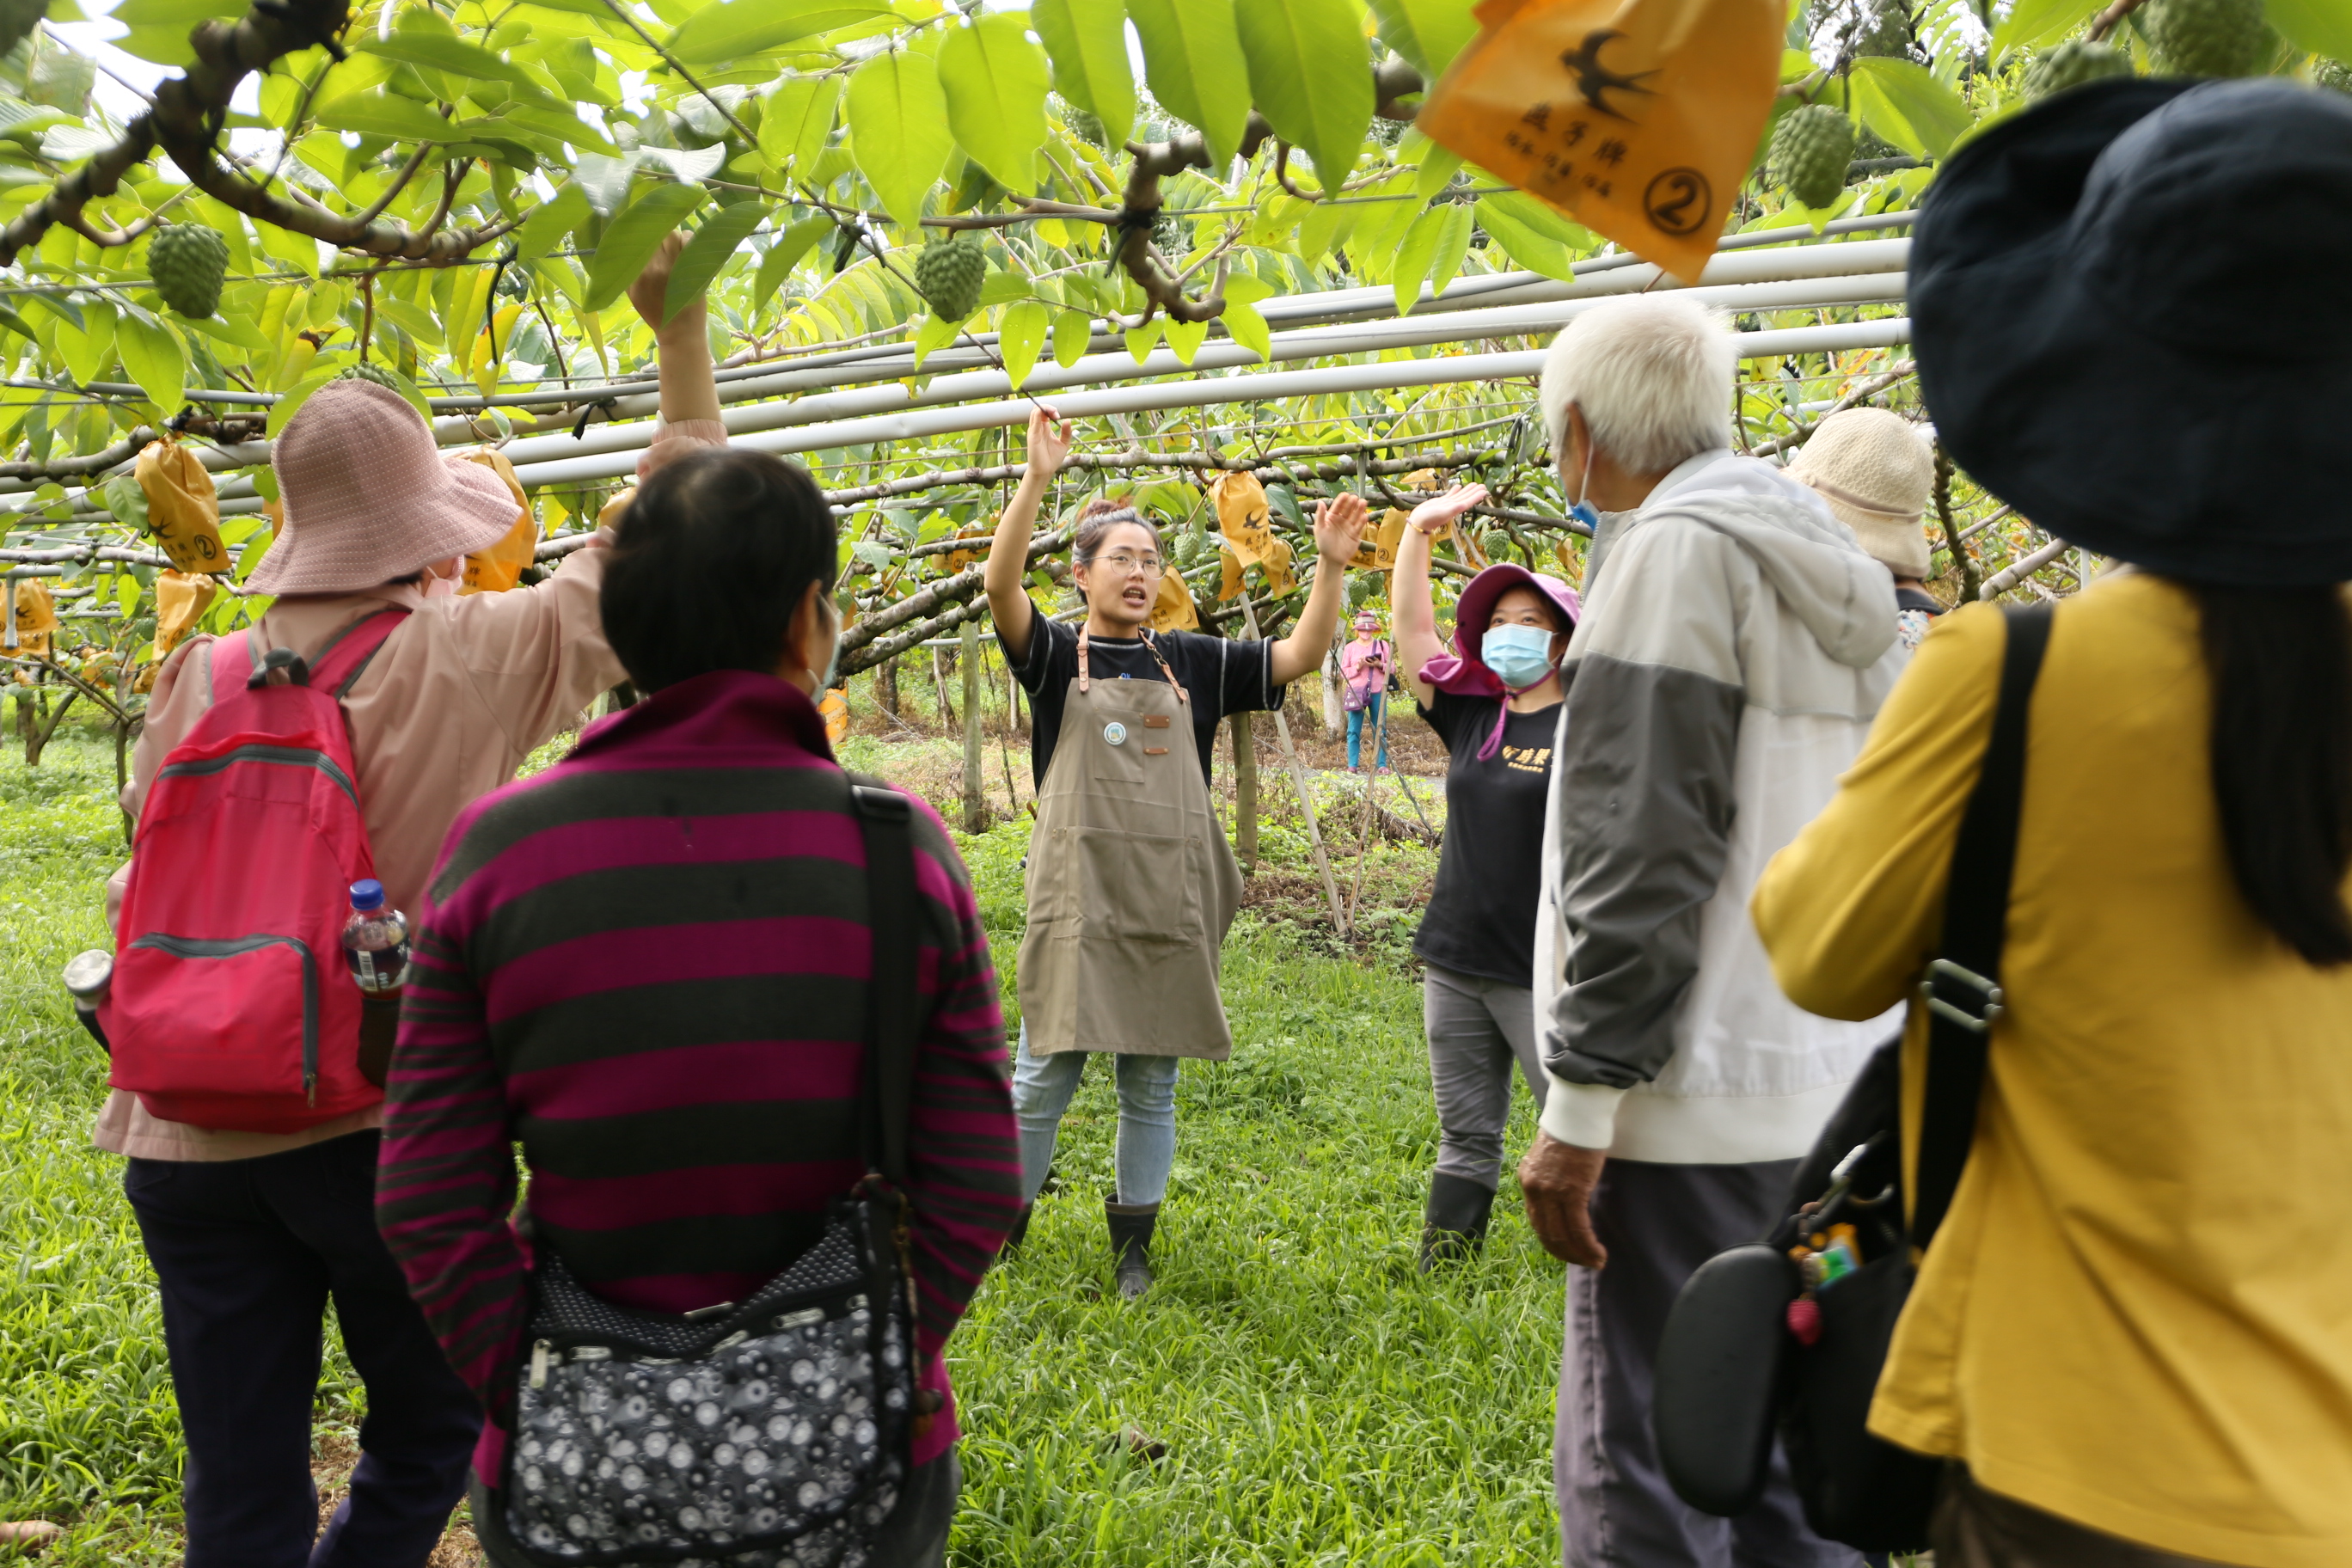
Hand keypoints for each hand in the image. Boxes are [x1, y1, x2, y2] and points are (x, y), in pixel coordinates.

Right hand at [628, 231, 694, 332]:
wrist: (680, 333)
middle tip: (659, 244)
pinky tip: (685, 246)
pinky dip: (688, 238)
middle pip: (652, 234)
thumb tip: (623, 244)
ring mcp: (675, 266)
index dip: (638, 235)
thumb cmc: (654, 312)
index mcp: (637, 274)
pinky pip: (689, 238)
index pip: (634, 241)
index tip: (641, 235)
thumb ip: (625, 270)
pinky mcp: (693, 266)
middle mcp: (655, 267)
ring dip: (671, 237)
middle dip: (654, 236)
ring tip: (672, 247)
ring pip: (671, 233)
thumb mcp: (632, 293)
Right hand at [1023, 403, 1072, 482]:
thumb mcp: (1064, 443)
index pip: (1044, 412)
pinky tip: (1045, 413)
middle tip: (1057, 413)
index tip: (1059, 416)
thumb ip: (1066, 432)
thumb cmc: (1052, 459)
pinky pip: (1033, 421)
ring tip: (1054, 413)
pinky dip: (1038, 413)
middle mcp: (1038, 428)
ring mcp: (1034, 431)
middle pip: (1038, 410)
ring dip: (1044, 408)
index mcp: (1045, 429)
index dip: (1051, 410)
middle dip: (1048, 407)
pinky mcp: (1033, 436)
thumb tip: (1068, 420)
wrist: (1045, 471)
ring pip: (1034, 412)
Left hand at [1312, 492, 1370, 567]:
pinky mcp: (1356, 533)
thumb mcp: (1319, 529)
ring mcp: (1349, 526)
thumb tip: (1320, 502)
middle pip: (1348, 508)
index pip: (1338, 505)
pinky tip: (1364, 516)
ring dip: (1359, 509)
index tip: (1346, 494)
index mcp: (1332, 517)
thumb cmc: (1324, 544)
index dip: (1342, 500)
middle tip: (1355, 498)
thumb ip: (1320, 515)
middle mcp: (1342, 519)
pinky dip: (1362, 521)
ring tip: (1363, 503)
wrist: (1332, 559)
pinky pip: (1359, 526)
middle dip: (1352, 503)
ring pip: (1355, 515)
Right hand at [1410, 482, 1488, 536]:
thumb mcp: (1443, 514)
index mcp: (1456, 509)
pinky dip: (1455, 490)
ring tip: (1474, 484)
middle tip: (1483, 485)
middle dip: (1474, 492)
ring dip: (1467, 490)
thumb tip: (1464, 505)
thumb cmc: (1430, 519)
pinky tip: (1458, 486)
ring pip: (1459, 495)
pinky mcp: (1441, 502)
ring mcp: (1448, 504)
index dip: (1476, 496)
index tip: (1484, 491)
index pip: (1468, 501)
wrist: (1419, 520)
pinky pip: (1450, 494)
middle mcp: (1453, 506)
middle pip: (1466, 497)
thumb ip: (1454, 509)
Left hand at [1518, 1131, 1607, 1267]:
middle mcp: (1535, 1189)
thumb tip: (1564, 1198)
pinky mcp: (1572, 1192)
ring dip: (1580, 1254)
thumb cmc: (1570, 1133)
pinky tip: (1599, 1253)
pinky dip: (1588, 1245)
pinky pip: (1578, 1228)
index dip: (1553, 1241)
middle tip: (1583, 1262)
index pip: (1537, 1221)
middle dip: (1566, 1253)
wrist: (1577, 1115)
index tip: (1568, 1250)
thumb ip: (1552, 1179)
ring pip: (1563, 1235)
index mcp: (1528, 1181)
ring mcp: (1551, 1192)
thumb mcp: (1551, 1158)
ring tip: (1595, 1262)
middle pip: (1547, 1233)